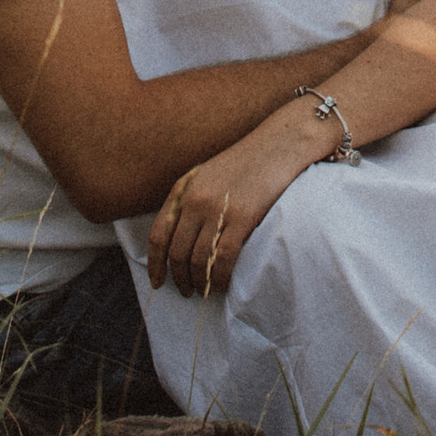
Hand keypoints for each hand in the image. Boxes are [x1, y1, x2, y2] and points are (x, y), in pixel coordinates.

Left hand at [146, 102, 329, 295]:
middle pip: (177, 252)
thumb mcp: (208, 174)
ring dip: (200, 282)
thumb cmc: (248, 161)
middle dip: (179, 278)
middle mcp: (195, 199)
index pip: (159, 234)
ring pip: (198, 259)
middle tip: (187, 291)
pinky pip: (224, 258)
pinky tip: (224, 284)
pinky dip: (221, 278)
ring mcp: (218, 208)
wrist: (280, 143)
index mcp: (184, 189)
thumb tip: (181, 238)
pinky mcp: (242, 217)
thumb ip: (191, 200)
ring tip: (205, 291)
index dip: (155, 263)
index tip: (158, 281)